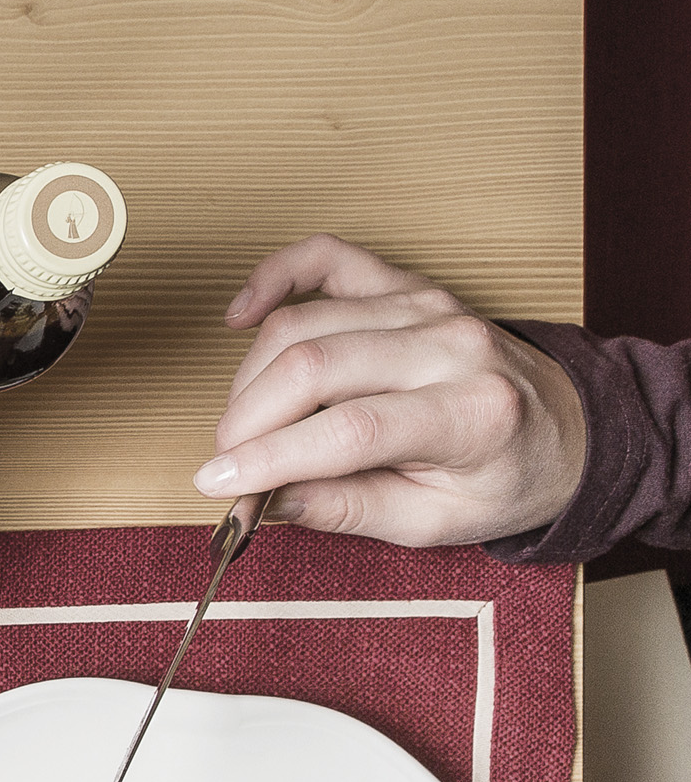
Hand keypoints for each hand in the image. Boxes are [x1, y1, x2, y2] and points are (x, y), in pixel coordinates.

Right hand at [197, 236, 587, 546]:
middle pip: (315, 366)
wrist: (565, 427)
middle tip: (225, 461)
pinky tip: (240, 315)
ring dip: (250, 377)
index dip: (269, 457)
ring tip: (244, 423)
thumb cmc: (505, 477)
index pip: (349, 430)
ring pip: (305, 322)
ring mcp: (428, 306)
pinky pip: (327, 258)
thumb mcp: (438, 523)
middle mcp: (453, 346)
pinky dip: (273, 277)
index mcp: (473, 413)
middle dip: (248, 419)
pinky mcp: (407, 285)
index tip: (216, 483)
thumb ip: (350, 511)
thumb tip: (267, 500)